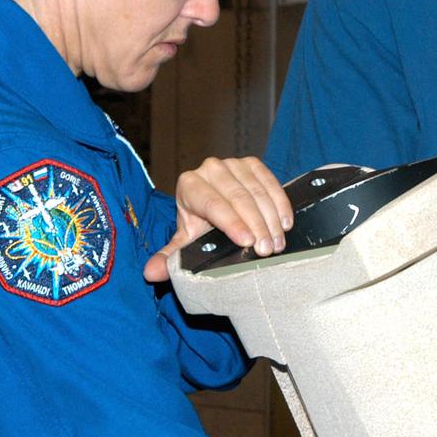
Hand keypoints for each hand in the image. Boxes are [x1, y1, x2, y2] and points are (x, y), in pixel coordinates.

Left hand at [143, 156, 291, 281]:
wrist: (215, 209)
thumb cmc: (200, 226)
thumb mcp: (185, 243)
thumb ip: (170, 258)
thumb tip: (152, 273)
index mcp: (189, 185)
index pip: (212, 203)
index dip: (231, 223)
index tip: (247, 242)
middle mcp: (209, 169)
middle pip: (237, 197)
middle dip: (255, 225)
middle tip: (267, 249)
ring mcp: (232, 163)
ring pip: (256, 189)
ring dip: (270, 218)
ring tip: (277, 242)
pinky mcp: (252, 163)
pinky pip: (269, 180)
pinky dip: (279, 202)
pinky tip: (285, 222)